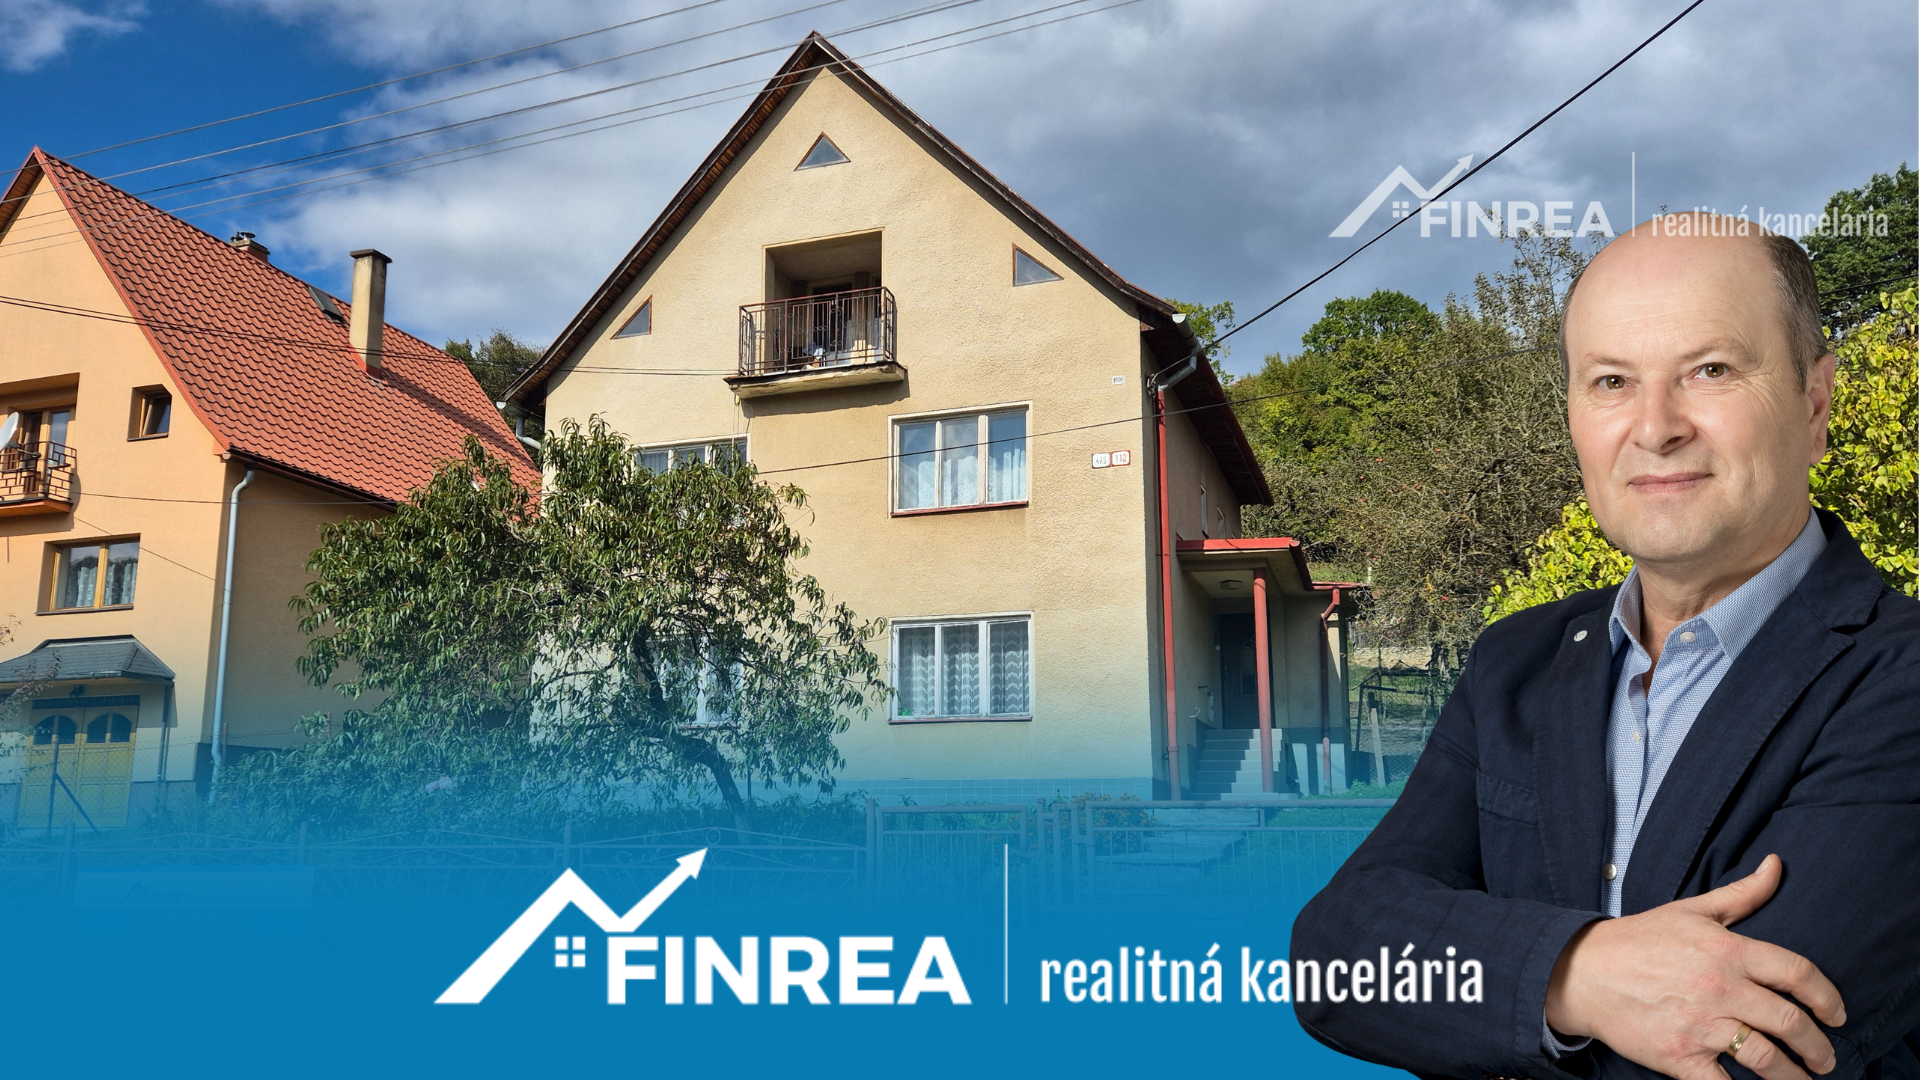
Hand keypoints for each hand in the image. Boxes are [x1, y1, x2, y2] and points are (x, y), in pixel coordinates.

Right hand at [1544, 854, 1846, 1079]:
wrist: (1581, 971)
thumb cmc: (1639, 939)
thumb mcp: (1691, 910)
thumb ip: (1742, 893)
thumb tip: (1776, 865)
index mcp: (1727, 950)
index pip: (1796, 972)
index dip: (1827, 997)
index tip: (1837, 1015)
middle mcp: (1719, 987)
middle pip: (1790, 1022)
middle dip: (1818, 1047)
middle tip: (1825, 1059)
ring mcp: (1699, 1024)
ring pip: (1766, 1059)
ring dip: (1794, 1078)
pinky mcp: (1678, 1056)